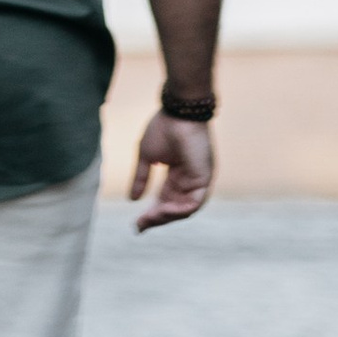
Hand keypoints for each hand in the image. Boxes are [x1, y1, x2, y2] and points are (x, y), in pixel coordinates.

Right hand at [129, 111, 212, 230]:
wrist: (177, 111)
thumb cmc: (163, 128)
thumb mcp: (147, 157)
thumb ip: (142, 178)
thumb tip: (132, 199)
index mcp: (178, 175)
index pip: (166, 200)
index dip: (152, 212)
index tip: (137, 223)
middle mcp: (190, 180)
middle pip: (175, 208)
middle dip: (157, 218)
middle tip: (140, 225)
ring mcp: (199, 180)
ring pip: (185, 209)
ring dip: (166, 217)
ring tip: (149, 218)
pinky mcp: (204, 178)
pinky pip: (194, 203)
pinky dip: (179, 210)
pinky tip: (163, 210)